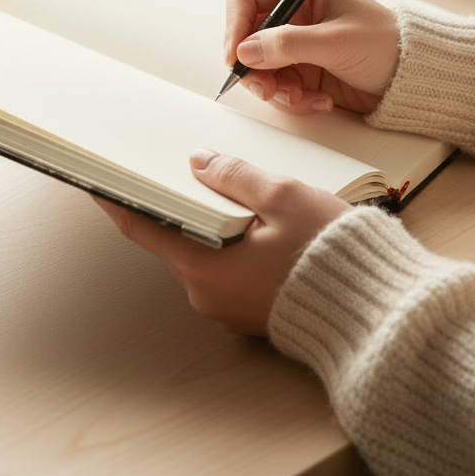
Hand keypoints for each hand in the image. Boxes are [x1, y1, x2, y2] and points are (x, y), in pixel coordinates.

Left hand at [93, 149, 349, 334]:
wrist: (374, 311)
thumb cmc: (331, 256)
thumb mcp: (282, 197)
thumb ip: (235, 176)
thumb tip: (201, 163)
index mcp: (204, 268)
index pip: (143, 229)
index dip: (119, 200)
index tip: (100, 180)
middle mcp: (207, 296)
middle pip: (179, 240)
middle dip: (180, 205)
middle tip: (184, 171)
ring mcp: (230, 309)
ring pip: (208, 254)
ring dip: (214, 225)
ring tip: (233, 192)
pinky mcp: (253, 313)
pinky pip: (230, 271)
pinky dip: (234, 245)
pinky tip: (259, 224)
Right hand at [224, 0, 398, 114]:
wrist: (412, 79)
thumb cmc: (388, 45)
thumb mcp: (338, 41)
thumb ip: (289, 44)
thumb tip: (246, 50)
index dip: (235, 22)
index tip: (235, 54)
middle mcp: (294, 15)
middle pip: (245, 37)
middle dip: (254, 67)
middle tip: (268, 88)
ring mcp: (295, 46)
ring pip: (258, 68)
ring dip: (274, 89)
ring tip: (301, 99)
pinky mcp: (302, 72)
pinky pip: (278, 88)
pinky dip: (292, 100)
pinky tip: (318, 102)